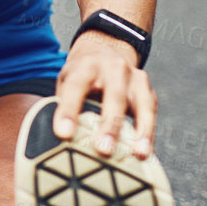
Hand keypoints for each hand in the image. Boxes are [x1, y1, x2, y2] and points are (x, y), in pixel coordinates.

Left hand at [52, 30, 157, 157]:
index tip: (64, 134)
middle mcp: (113, 68)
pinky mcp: (148, 90)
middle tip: (103, 149)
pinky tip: (145, 152)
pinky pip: (150, 113)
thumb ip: (62, 105)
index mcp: (85, 66)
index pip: (75, 87)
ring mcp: (134, 78)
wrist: (105, 51)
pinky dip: (149, 134)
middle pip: (113, 96)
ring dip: (140, 131)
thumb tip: (55, 139)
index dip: (69, 110)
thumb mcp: (67, 82)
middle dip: (109, 125)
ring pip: (140, 104)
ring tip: (138, 154)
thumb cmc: (81, 76)